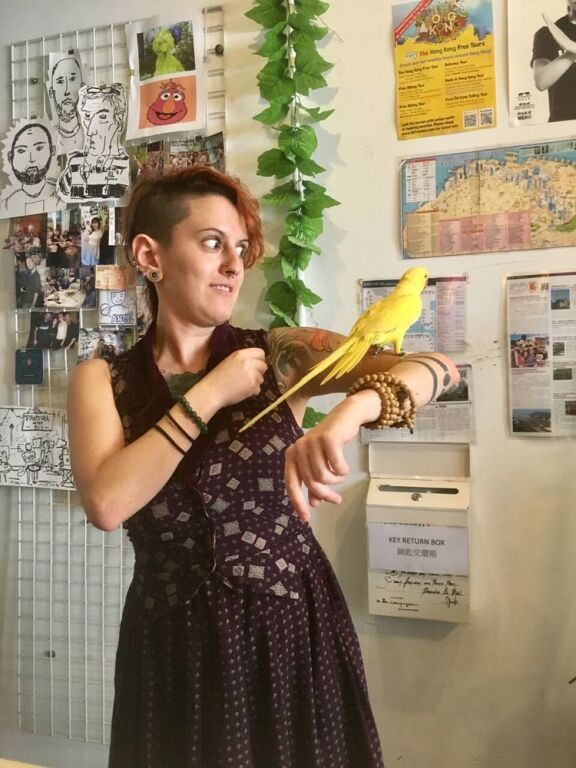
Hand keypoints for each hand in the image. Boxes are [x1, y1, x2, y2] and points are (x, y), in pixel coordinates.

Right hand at [198, 347, 267, 410]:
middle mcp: (248, 362)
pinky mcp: (252, 385)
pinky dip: (252, 392)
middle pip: (264, 366)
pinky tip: (242, 391)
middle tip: (249, 377)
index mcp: (241, 354)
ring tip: (242, 385)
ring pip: (261, 378)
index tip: (256, 365)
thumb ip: (243, 360)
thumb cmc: (218, 378)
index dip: (260, 360)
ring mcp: (251, 374)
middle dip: (259, 372)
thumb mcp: (229, 361)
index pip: (261, 352)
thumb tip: (256, 362)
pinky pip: (258, 388)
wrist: (212, 391)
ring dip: (255, 383)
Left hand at [284, 390, 379, 521]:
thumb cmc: (329, 443)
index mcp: (292, 456)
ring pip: (323, 476)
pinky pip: (336, 466)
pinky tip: (344, 467)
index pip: (291, 484)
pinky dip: (342, 471)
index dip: (297, 503)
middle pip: (311, 482)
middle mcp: (298, 448)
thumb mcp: (320, 463)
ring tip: (340, 476)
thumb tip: (314, 503)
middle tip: (337, 500)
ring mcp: (311, 442)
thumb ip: (314, 483)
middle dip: (326, 494)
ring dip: (335, 481)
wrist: (345, 418)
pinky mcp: (327, 438)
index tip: (306, 519)